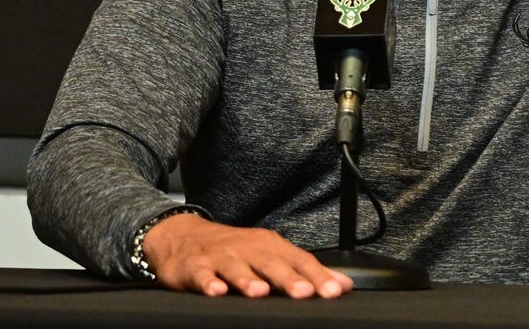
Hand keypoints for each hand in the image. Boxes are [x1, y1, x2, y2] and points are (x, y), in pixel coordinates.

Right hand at [142, 212, 352, 297]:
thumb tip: (343, 284)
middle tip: (305, 293)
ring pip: (237, 268)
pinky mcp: (195, 267)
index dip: (318, 276)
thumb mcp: (271, 255)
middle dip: (289, 278)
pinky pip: (202, 275)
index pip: (300, 260)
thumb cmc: (236, 250)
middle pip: (272, 263)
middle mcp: (249, 249)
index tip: (334, 292)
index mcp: (270, 246)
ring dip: (249, 280)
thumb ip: (305, 270)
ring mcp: (221, 257)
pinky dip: (209, 283)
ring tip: (261, 292)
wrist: (185, 236)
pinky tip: (217, 292)